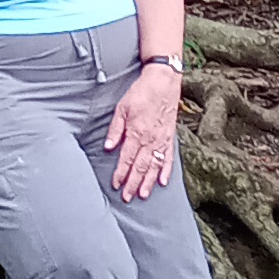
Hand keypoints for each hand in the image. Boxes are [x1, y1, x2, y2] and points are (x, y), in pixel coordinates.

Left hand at [107, 58, 179, 200]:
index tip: (116, 184)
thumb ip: (115, 129)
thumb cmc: (141, 93)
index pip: (126, 158)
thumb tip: (108, 147)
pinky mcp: (170, 137)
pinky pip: (169, 158)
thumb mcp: (122, 108)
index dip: (121, 173)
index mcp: (136, 132)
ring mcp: (162, 140)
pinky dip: (166, 171)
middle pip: (140, 167)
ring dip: (148, 182)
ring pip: (155, 166)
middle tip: (127, 197)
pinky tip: (163, 182)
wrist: (163, 81)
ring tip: (142, 195)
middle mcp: (150, 139)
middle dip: (133, 183)